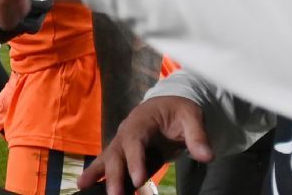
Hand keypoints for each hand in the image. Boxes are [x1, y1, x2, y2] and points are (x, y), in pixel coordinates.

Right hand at [78, 96, 212, 194]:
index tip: (139, 180)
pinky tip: (85, 186)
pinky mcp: (122, 152)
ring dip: (99, 174)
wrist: (169, 104)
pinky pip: (108, 163)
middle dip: (115, 174)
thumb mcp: (192, 117)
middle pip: (117, 152)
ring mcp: (121, 141)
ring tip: (84, 187)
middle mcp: (126, 130)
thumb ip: (198, 136)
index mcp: (142, 119)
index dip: (135, 160)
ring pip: (108, 158)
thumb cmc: (179, 110)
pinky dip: (97, 174)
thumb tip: (207, 156)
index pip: (136, 140)